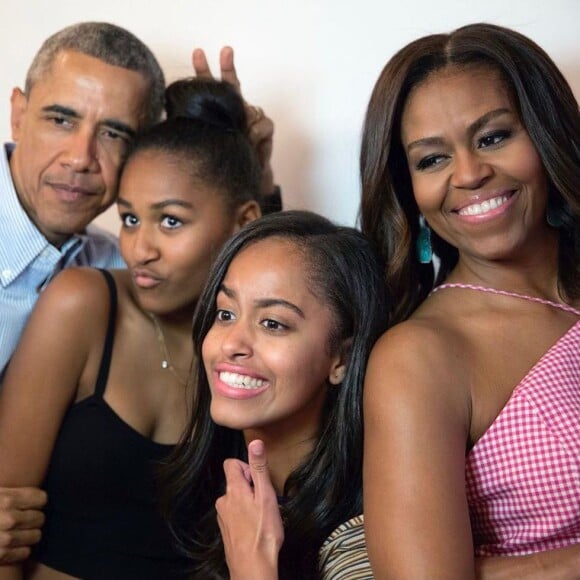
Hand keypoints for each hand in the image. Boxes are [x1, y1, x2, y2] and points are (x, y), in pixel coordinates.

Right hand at [0, 487, 45, 563]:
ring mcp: (6, 538)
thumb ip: (11, 492)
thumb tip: (34, 491)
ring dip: (30, 534)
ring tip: (20, 531)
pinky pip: (25, 552)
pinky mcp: (2, 555)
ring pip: (36, 535)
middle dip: (34, 518)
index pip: (41, 499)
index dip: (36, 501)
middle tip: (25, 518)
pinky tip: (13, 544)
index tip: (31, 503)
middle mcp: (10, 519)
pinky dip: (22, 549)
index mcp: (8, 499)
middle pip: (40, 518)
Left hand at [192, 47, 274, 194]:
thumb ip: (206, 133)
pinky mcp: (265, 127)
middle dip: (227, 67)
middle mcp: (235, 110)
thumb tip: (201, 126)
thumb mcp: (210, 146)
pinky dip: (254, 133)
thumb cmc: (224, 162)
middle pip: (231, 85)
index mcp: (218, 112)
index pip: (211, 89)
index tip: (198, 53)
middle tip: (225, 50)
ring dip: (243, 119)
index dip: (203, 71)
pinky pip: (261, 124)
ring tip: (239, 134)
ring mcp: (251, 117)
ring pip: (248, 107)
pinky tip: (249, 142)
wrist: (244, 179)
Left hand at [215, 440, 283, 579]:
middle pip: (235, 482)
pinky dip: (244, 517)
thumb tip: (255, 442)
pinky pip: (234, 515)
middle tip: (265, 500)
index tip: (259, 480)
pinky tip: (256, 528)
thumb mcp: (266, 495)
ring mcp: (223, 517)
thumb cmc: (263, 532)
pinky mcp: (226, 531)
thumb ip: (259, 468)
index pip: (231, 463)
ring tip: (262, 516)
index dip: (246, 467)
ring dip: (248, 502)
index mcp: (233, 489)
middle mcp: (223, 501)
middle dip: (251, 486)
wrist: (253, 568)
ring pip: (235, 499)